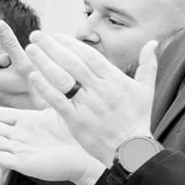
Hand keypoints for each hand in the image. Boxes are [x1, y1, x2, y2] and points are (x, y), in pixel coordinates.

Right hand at [0, 100, 103, 184]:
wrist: (86, 155)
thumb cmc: (75, 134)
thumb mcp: (57, 110)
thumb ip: (47, 93)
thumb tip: (39, 73)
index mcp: (27, 124)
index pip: (0, 116)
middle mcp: (20, 137)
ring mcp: (21, 151)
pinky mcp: (24, 164)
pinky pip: (1, 158)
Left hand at [24, 32, 158, 168]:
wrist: (130, 150)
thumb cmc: (138, 120)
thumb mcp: (147, 90)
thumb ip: (148, 65)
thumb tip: (153, 42)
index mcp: (114, 80)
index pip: (89, 56)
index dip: (71, 44)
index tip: (57, 35)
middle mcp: (99, 90)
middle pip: (72, 62)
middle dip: (52, 47)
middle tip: (36, 35)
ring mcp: (86, 105)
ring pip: (62, 79)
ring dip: (44, 62)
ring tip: (31, 49)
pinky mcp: (76, 121)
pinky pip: (57, 101)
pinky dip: (45, 88)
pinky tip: (33, 76)